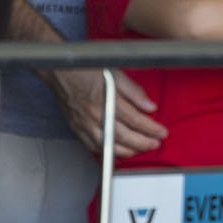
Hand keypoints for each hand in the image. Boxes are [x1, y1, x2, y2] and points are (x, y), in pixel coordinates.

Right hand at [47, 67, 167, 157]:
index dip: (150, 128)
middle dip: (143, 142)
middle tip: (155, 144)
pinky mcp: (76, 129)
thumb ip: (134, 92)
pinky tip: (118, 152)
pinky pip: (93, 146)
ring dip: (128, 150)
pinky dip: (107, 152)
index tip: (161, 132)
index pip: (134, 119)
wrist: (60, 71)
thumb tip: (150, 106)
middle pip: (123, 135)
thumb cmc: (87, 70)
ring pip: (108, 145)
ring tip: (141, 149)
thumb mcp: (115, 74)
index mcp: (105, 99)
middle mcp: (94, 114)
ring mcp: (84, 124)